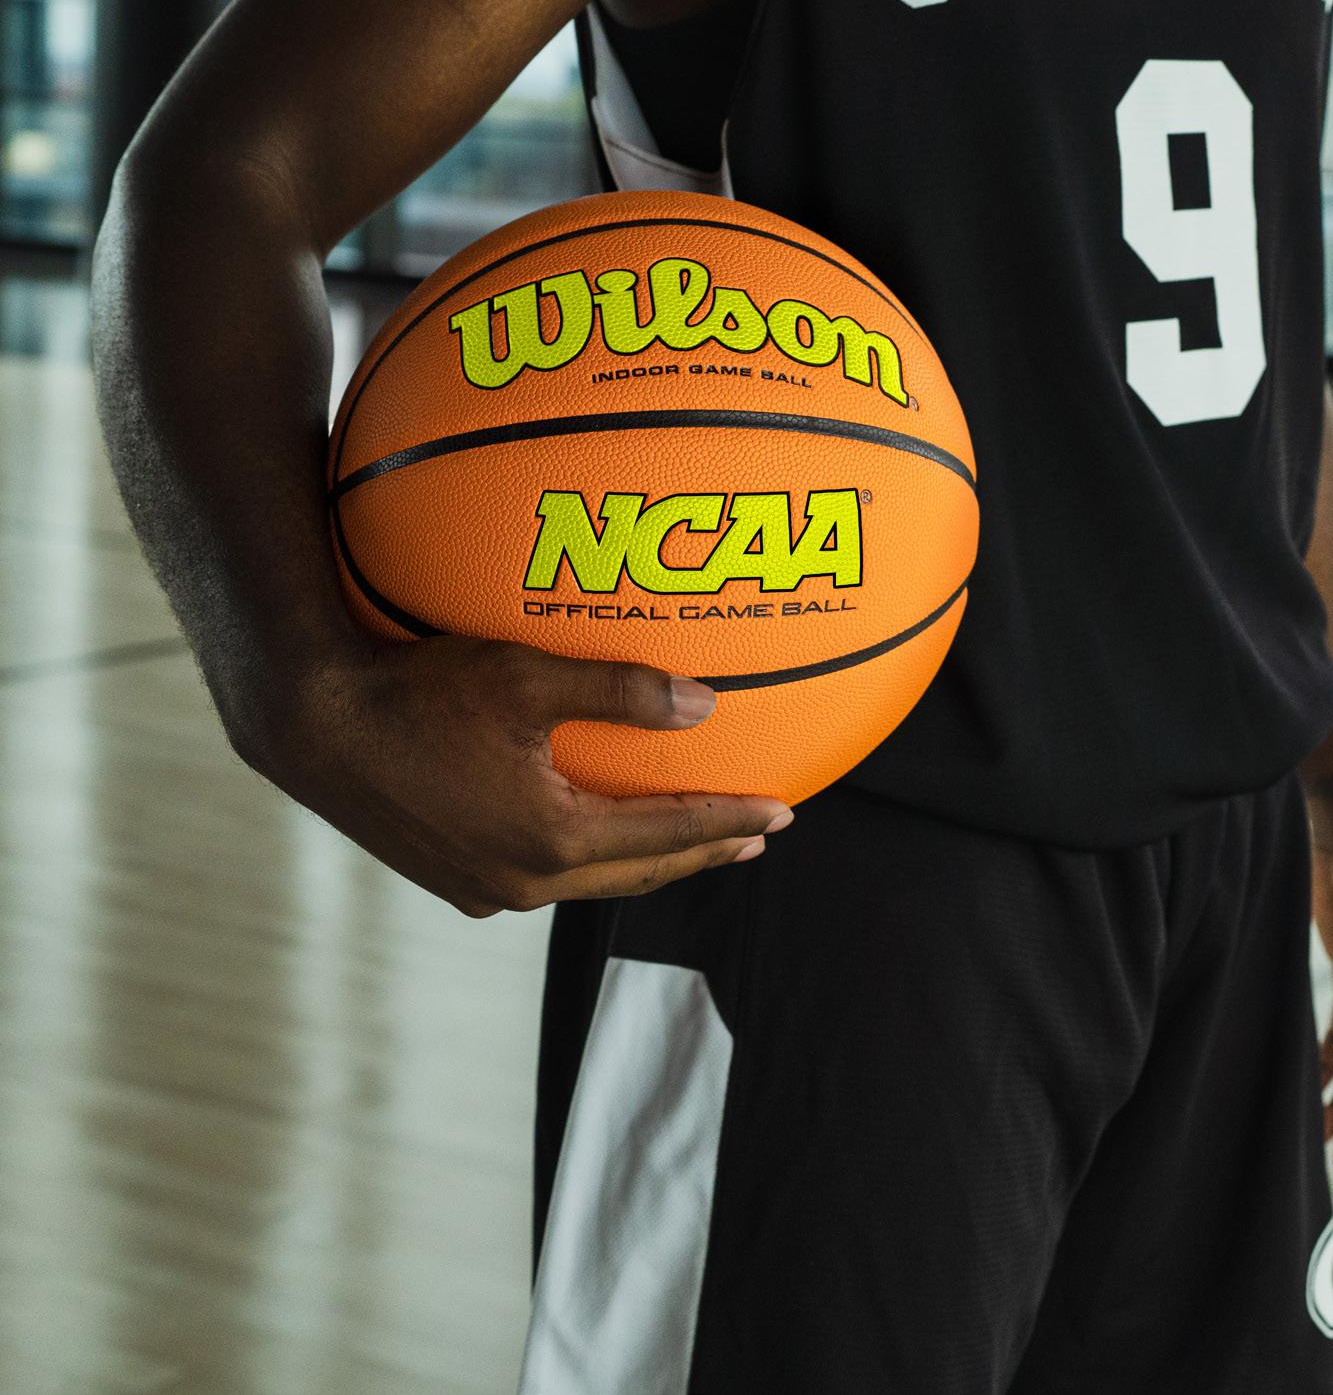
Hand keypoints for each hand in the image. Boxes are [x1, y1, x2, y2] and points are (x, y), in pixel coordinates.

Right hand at [252, 634, 788, 916]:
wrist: (312, 725)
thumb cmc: (421, 691)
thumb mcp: (530, 677)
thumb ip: (623, 692)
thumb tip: (706, 704)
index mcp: (552, 839)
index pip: (670, 835)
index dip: (731, 820)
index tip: (785, 811)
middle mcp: (523, 881)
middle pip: (639, 872)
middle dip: (703, 852)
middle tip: (755, 835)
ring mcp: (484, 889)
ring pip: (589, 879)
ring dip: (646, 860)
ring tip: (692, 840)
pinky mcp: (453, 879)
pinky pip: (543, 874)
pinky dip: (588, 857)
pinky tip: (593, 834)